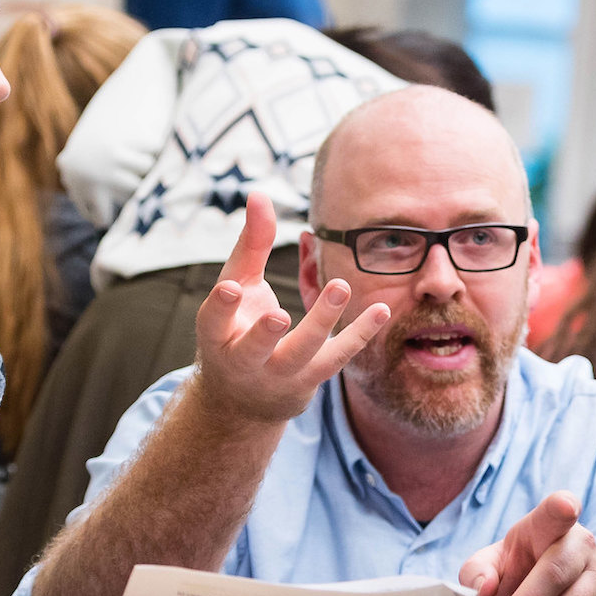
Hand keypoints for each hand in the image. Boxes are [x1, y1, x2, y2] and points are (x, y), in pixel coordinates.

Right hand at [193, 191, 389, 423]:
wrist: (243, 401)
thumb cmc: (235, 330)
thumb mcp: (236, 287)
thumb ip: (250, 245)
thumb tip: (259, 194)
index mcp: (217, 338)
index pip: (212, 323)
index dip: (220, 308)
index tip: (231, 289)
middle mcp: (245, 362)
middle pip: (255, 350)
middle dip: (265, 335)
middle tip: (279, 316)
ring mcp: (280, 375)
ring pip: (302, 353)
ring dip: (322, 322)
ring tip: (340, 287)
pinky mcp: (311, 380)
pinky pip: (338, 357)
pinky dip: (360, 334)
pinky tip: (382, 310)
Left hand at [459, 492, 595, 595]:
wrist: (570, 588)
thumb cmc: (524, 571)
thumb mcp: (495, 564)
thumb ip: (477, 571)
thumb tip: (483, 590)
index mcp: (548, 527)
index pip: (556, 511)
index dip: (562, 507)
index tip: (566, 506)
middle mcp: (583, 545)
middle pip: (555, 575)